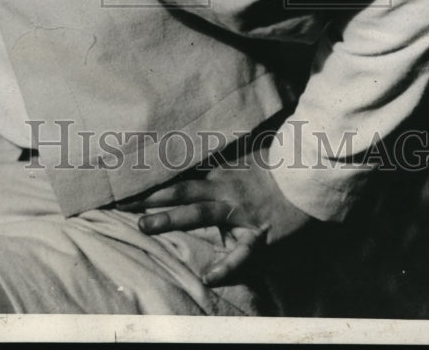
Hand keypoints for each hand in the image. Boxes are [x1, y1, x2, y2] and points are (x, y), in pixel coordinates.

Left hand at [118, 152, 313, 285]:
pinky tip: (208, 277)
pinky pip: (241, 253)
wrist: (308, 178)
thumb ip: (215, 161)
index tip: (124, 179)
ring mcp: (238, 211)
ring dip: (170, 219)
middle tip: (120, 201)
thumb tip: (185, 152)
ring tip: (144, 226)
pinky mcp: (258, 234)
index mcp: (219, 173)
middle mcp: (223, 189)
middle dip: (149, 197)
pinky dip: (225, 266)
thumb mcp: (241, 158)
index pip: (178, 175)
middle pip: (180, 190)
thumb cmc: (275, 168)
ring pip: (199, 213)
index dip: (151, 178)